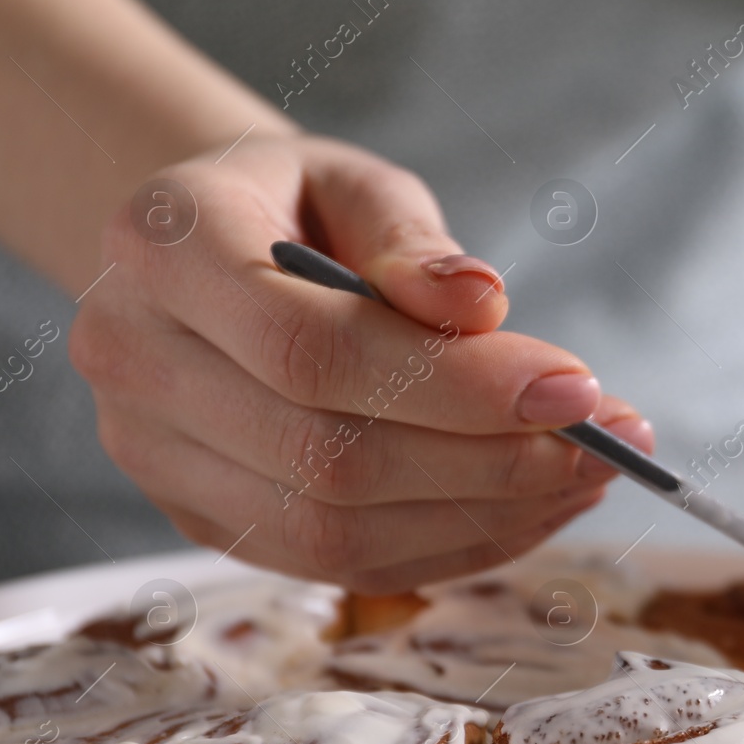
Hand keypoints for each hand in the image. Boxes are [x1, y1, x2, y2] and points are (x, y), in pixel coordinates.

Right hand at [72, 134, 650, 592]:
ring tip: (587, 475)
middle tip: (609, 440)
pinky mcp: (202, 517)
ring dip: (486, 515)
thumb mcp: (353, 181)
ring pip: (335, 530)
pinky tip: (533, 508)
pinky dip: (453, 545)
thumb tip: (482, 308)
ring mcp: (155, 456)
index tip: (578, 388)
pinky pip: (339, 562)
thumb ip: (413, 241)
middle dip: (492, 460)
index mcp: (162, 247)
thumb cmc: (296, 207)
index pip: (313, 347)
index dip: (456, 385)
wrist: (205, 257)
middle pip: (329, 454)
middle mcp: (133, 359)